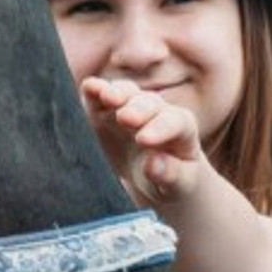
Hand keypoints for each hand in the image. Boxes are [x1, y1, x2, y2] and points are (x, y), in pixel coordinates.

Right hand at [81, 76, 206, 205]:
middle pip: (150, 103)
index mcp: (182, 129)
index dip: (160, 129)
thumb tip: (153, 163)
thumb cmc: (175, 179)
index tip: (143, 140)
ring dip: (115, 92)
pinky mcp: (106, 111)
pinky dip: (94, 91)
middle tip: (125, 118)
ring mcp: (132, 107)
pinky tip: (88, 87)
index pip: (174, 123)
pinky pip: (101, 96)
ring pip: (127, 92)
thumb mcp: (181, 184)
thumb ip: (171, 174)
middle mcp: (158, 112)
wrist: (157, 176)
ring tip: (105, 96)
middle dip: (137, 109)